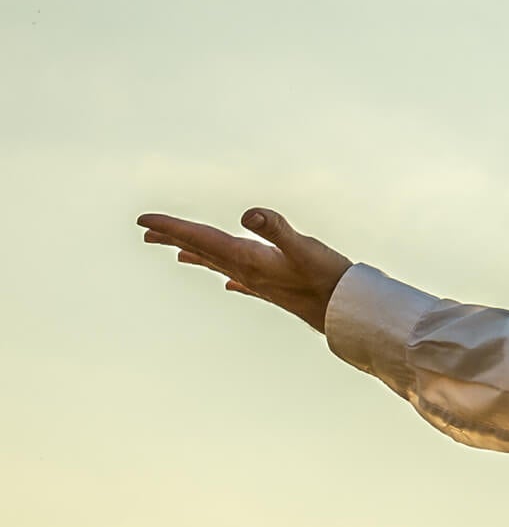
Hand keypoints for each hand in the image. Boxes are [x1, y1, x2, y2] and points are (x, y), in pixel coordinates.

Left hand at [137, 208, 353, 333]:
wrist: (346, 313)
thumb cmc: (327, 278)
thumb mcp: (303, 248)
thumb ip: (276, 229)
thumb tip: (248, 214)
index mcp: (247, 259)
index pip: (201, 239)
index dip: (172, 227)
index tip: (143, 221)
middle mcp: (247, 271)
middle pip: (203, 252)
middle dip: (174, 239)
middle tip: (146, 233)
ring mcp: (260, 282)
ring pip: (219, 265)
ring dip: (196, 255)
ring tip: (177, 252)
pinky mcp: (275, 289)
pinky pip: (242, 281)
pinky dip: (229, 277)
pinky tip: (228, 284)